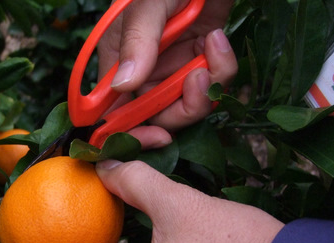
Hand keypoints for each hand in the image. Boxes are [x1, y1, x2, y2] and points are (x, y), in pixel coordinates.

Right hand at [97, 0, 237, 142]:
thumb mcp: (149, 2)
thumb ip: (137, 40)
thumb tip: (124, 85)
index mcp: (117, 57)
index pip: (112, 109)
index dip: (127, 131)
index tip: (152, 138)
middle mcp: (141, 69)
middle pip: (152, 116)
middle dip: (179, 110)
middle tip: (196, 85)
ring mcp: (171, 67)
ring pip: (183, 106)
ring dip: (205, 88)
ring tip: (213, 52)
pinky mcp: (197, 61)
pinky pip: (208, 86)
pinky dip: (220, 69)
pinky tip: (218, 40)